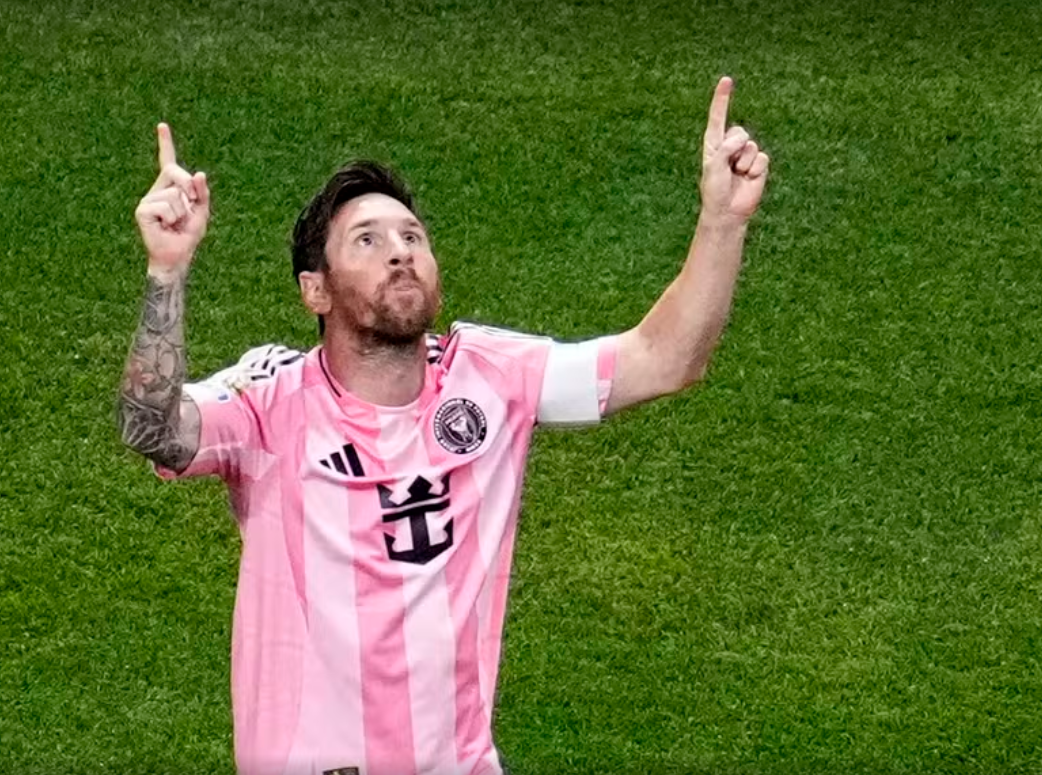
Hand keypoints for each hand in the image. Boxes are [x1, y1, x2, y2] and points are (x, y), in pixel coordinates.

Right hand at [134, 123, 209, 275]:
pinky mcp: (142, 210)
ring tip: (175, 224)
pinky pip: (166, 207)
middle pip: (176, 172)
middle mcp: (157, 190)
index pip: (167, 161)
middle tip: (188, 211)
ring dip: (182, 212)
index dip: (165, 143)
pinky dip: (172, 219)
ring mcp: (147, 199)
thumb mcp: (202, 212)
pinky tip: (166, 227)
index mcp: (170, 187)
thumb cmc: (188, 235)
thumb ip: (202, 193)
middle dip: (190, 190)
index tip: (162, 125)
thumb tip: (199, 173)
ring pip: (175, 194)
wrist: (177, 255)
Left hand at [700, 77, 768, 223]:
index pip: (718, 117)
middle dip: (735, 148)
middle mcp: (730, 146)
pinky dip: (755, 170)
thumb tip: (744, 140)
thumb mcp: (713, 166)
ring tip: (737, 175)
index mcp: (714, 144)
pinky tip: (748, 179)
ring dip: (744, 162)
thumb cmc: (715, 190)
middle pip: (739, 131)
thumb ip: (725, 148)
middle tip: (729, 168)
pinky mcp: (759, 165)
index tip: (726, 80)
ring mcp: (745, 155)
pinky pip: (762, 158)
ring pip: (751, 145)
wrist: (728, 211)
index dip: (722, 99)